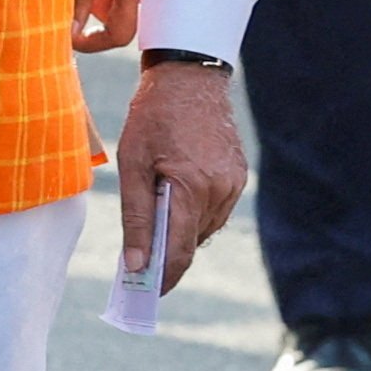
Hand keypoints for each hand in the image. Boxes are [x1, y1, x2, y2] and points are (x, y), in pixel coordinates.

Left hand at [115, 63, 244, 294]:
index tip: (146, 293)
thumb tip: (135, 264)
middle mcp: (220, 191)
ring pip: (204, 228)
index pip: (179, 251)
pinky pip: (215, 209)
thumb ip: (136, 217)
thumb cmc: (153, 116)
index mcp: (192, 188)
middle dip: (167, 252)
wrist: (190, 76)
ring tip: (156, 206)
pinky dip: (194, 211)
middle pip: (191, 242)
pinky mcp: (238, 176)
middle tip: (140, 253)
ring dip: (181, 230)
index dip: (162, 277)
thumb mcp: (133, 163)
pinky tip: (176, 191)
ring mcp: (233, 184)